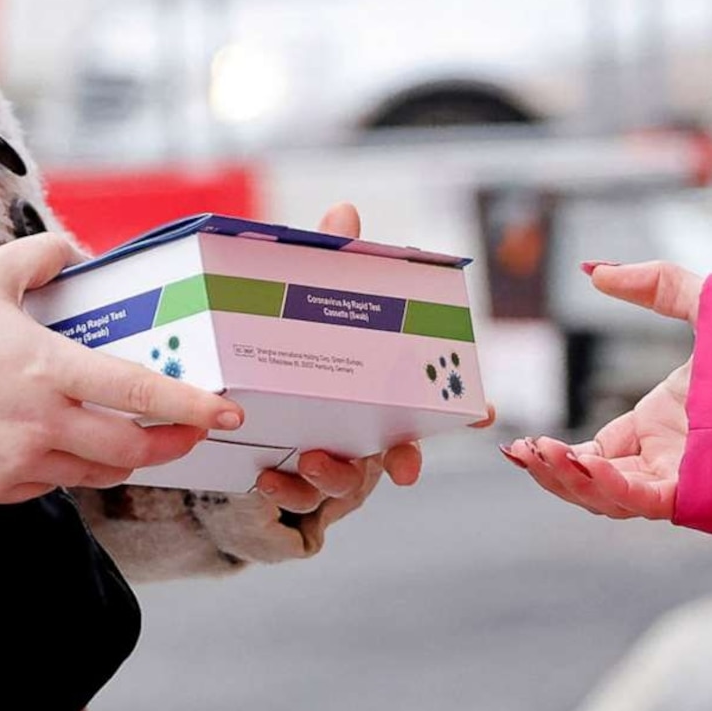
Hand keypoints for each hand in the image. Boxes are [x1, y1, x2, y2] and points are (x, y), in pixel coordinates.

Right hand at [0, 232, 246, 502]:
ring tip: (139, 435)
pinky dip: (73, 466)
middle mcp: (42, 423)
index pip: (139, 393)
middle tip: (195, 429)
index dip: (191, 405)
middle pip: (133, 450)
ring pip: (99, 472)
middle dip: (175, 442)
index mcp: (48, 368)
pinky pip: (57, 482)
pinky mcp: (0, 489)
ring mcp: (20, 463)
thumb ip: (45, 254)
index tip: (229, 411)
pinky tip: (66, 441)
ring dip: (126, 456)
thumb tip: (81, 251)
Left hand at [252, 201, 483, 523]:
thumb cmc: (291, 343)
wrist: (229, 395)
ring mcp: (330, 459)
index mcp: (379, 389)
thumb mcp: (305, 299)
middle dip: (405, 459)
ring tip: (310, 460)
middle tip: (402, 466)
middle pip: (397, 451)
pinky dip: (284, 492)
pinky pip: (294, 497)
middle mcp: (363, 429)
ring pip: (347, 482)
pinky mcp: (289, 479)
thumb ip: (330, 263)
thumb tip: (344, 212)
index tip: (482, 411)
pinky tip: (267, 477)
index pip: (433, 398)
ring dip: (336, 477)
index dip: (464, 407)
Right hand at [503, 259, 698, 521]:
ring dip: (567, 481)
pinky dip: (604, 485)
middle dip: (553, 472)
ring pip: (610, 497)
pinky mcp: (698, 493)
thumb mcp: (702, 303)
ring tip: (534, 456)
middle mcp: (669, 460)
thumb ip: (651, 284)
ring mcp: (682, 479)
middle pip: (596, 482)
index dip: (563, 453)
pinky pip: (641, 499)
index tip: (529, 442)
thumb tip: (593, 269)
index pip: (603, 453)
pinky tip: (575, 463)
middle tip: (519, 452)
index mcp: (664, 428)